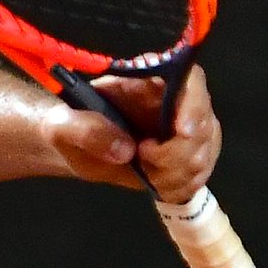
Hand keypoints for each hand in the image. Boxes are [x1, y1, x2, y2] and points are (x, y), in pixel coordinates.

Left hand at [48, 65, 222, 201]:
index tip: (182, 131)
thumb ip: (85, 128)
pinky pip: (198, 177)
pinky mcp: (186, 157)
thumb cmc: (70, 125)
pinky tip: (155, 183)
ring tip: (144, 171)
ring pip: (203, 154)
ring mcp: (186, 130)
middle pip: (204, 125)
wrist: (75, 146)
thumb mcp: (63, 123)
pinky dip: (176, 187)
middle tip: (143, 158)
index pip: (191, 80)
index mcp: (149, 80)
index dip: (194, 104)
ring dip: (174, 174)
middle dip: (177, 153)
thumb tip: (125, 149)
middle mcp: (176, 102)